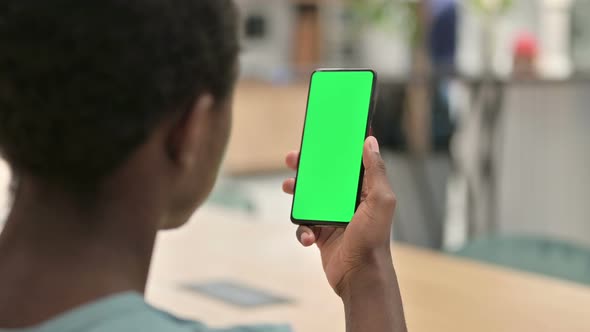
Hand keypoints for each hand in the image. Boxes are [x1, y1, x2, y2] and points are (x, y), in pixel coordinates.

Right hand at [283, 136, 396, 295]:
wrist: (360, 276)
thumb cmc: (374, 239)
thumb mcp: (381, 201)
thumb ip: (376, 171)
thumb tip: (370, 141)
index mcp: (364, 190)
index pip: (349, 163)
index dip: (336, 148)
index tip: (321, 135)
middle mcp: (348, 202)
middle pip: (324, 177)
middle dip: (307, 167)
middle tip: (293, 159)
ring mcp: (333, 218)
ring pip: (309, 198)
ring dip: (297, 192)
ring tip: (288, 187)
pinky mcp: (321, 235)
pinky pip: (304, 225)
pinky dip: (302, 229)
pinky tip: (308, 236)